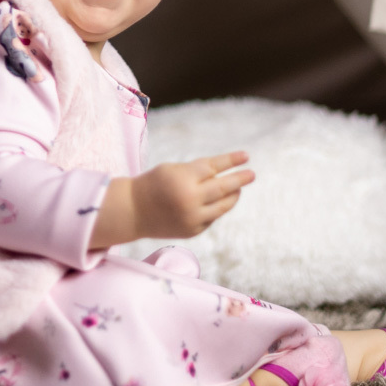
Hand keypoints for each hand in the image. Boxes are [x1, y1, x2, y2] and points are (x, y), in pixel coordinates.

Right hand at [131, 151, 253, 239]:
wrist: (134, 211)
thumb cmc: (155, 183)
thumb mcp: (174, 170)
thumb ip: (198, 172)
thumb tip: (225, 175)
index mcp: (184, 179)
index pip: (213, 167)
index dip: (231, 160)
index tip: (246, 155)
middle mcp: (190, 199)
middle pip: (223, 187)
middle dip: (240, 179)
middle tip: (252, 174)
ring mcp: (193, 217)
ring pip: (222, 206)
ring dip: (233, 196)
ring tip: (239, 188)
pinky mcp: (193, 230)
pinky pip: (212, 217)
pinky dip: (217, 208)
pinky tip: (220, 201)